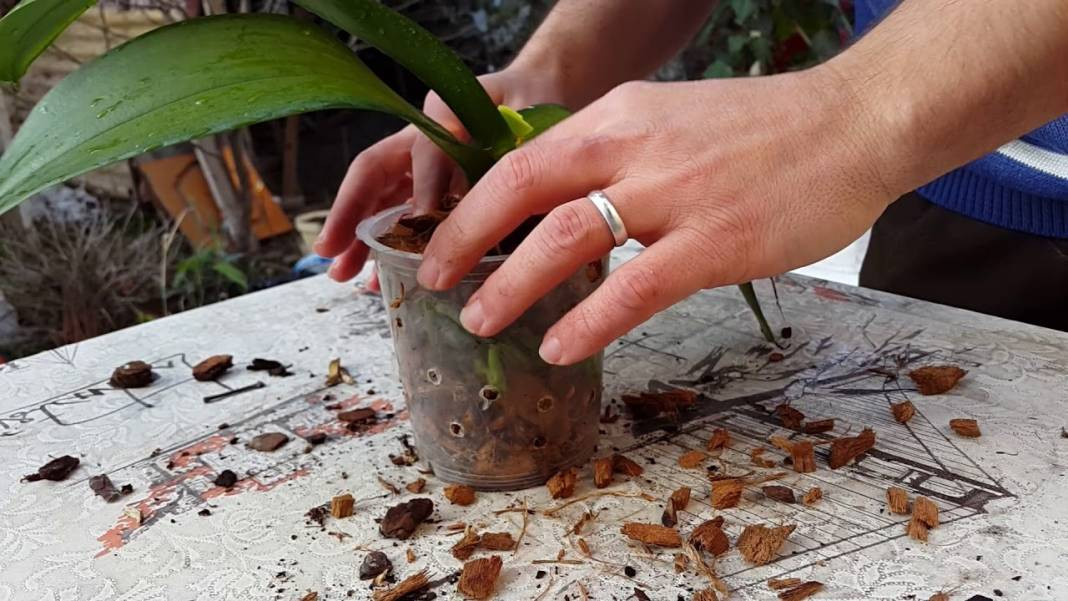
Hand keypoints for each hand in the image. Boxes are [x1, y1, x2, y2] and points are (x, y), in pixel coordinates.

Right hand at [314, 67, 570, 283]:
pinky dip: (390, 254)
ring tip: (346, 276)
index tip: (426, 216)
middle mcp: (419, 148)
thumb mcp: (511, 102)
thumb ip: (479, 124)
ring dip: (361, 241)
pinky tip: (378, 281)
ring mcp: (423, 177)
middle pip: (374, 179)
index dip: (423, 184)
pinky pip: (404, 228)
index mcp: (438, 122)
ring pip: (383, 207)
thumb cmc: (527, 100)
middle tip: (333, 255)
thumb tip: (452, 150)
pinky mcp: (435, 201)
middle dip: (351, 217)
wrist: (543, 101)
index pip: (419, 152)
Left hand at [417, 68, 897, 364]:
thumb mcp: (675, 122)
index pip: (524, 155)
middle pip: (522, 185)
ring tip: (482, 323)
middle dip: (466, 236)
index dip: (474, 201)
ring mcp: (676, 193)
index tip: (447, 237)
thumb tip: (568, 205)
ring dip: (513, 285)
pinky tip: (561, 347)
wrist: (857, 122)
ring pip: (567, 237)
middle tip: (434, 280)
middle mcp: (636, 146)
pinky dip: (589, 321)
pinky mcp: (716, 240)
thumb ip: (619, 158)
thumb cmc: (768, 130)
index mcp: (621, 115)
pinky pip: (635, 287)